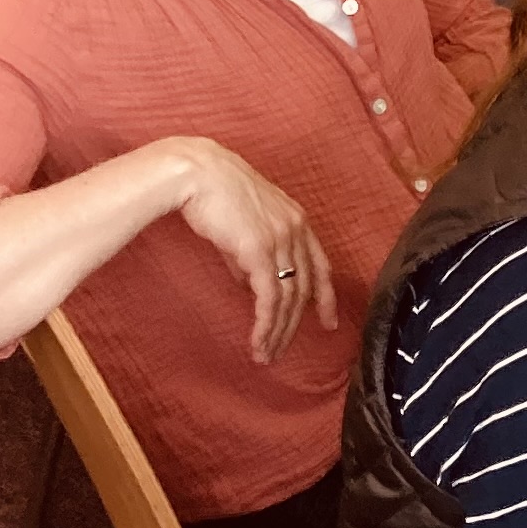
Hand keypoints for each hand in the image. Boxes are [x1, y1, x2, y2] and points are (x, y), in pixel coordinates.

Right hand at [161, 136, 336, 365]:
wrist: (197, 172)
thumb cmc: (214, 193)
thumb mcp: (244, 225)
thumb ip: (252, 254)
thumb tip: (249, 284)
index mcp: (297, 220)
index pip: (320, 266)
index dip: (326, 297)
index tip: (328, 321)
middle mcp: (295, 230)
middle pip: (305, 288)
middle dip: (295, 324)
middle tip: (283, 351)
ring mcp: (280, 240)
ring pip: (289, 298)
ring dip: (278, 332)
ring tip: (266, 355)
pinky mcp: (259, 251)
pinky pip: (269, 298)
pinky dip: (265, 325)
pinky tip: (258, 342)